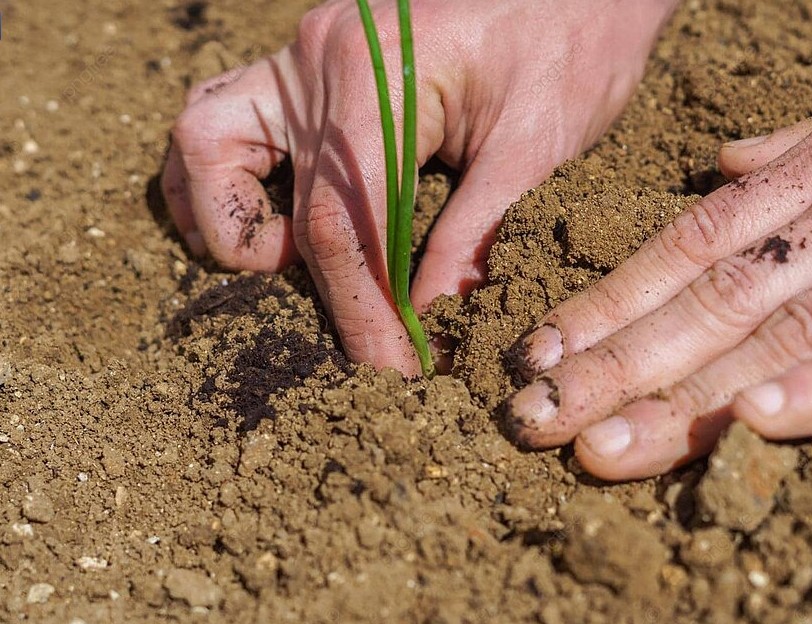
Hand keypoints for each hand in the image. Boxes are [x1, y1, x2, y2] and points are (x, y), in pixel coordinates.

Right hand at [162, 0, 676, 373]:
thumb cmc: (572, 38)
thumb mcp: (538, 140)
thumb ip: (476, 228)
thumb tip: (428, 313)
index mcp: (374, 76)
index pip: (344, 222)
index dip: (363, 310)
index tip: (396, 365)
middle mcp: (318, 61)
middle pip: (280, 202)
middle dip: (325, 292)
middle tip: (373, 345)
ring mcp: (304, 60)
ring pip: (205, 145)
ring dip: (230, 226)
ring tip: (296, 281)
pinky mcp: (311, 72)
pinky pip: (230, 124)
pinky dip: (234, 185)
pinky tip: (275, 229)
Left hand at [505, 59, 811, 480]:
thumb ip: (792, 151)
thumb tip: (730, 165)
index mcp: (798, 189)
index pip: (675, 255)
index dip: (600, 307)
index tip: (533, 354)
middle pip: (699, 311)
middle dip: (610, 372)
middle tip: (530, 421)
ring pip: (767, 338)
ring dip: (681, 402)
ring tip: (599, 451)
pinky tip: (749, 423)